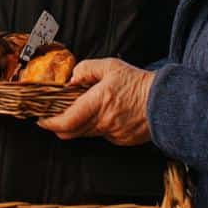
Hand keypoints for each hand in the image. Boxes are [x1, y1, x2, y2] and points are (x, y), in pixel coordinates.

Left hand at [38, 58, 153, 145]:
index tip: (41, 120)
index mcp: (98, 103)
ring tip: (82, 110)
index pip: (66, 121)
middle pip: (70, 132)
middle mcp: (102, 122)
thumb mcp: (111, 66)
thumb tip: (71, 78)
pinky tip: (105, 115)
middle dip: (59, 126)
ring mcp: (112, 134)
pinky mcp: (120, 140)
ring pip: (85, 134)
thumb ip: (87, 69)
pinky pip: (102, 135)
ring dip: (78, 125)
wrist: (165, 102)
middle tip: (54, 116)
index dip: (49, 123)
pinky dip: (97, 127)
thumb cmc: (139, 83)